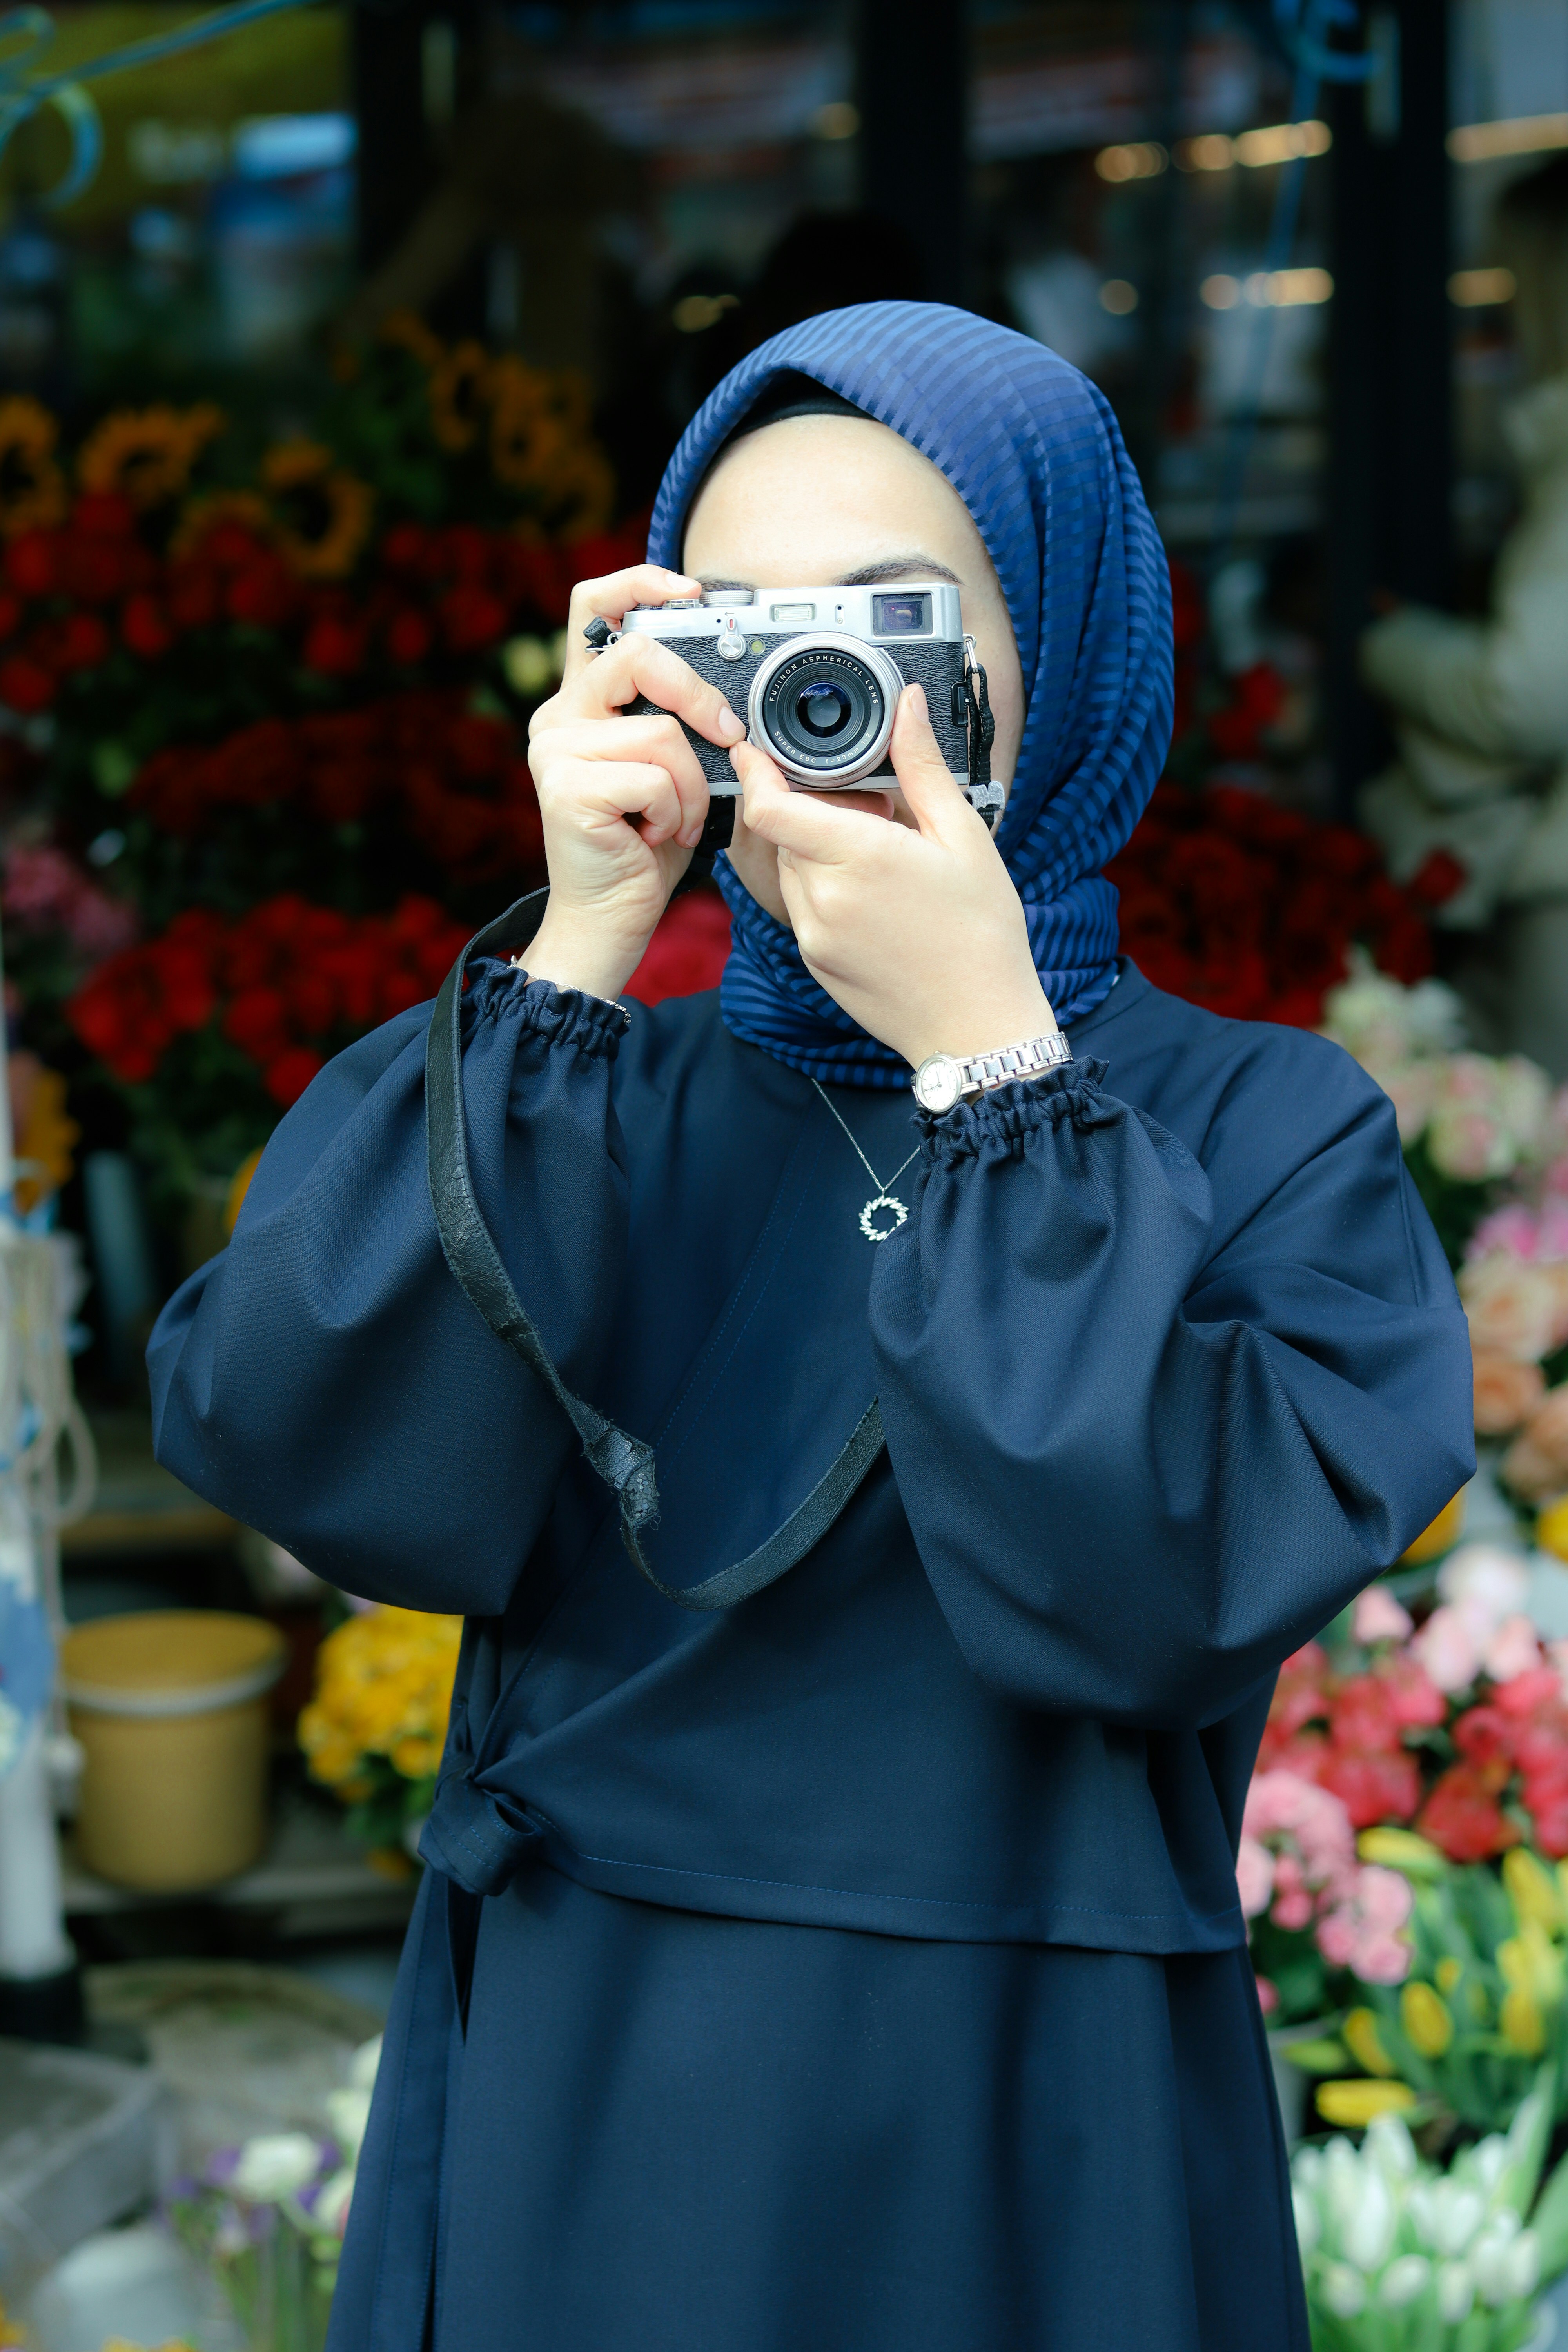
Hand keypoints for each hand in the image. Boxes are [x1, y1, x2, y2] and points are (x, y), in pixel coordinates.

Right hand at [524, 566, 745, 1000]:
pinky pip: (655, 775)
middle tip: (728, 734)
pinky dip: (677, 811)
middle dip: (699, 693)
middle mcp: (558, 716)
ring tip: (678, 820)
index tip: (691, 590)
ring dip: (693, 783)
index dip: (639, 581)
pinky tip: (660, 837)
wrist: (607, 921)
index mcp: (580, 701)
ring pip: (660, 730)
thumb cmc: (644, 846)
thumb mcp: (670, 769)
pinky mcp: (566, 788)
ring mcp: (555, 751)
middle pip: (636, 653)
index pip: (592, 606)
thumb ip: (678, 719)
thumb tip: (731, 685)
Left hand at [733, 683, 1053, 1068]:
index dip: (755, 773)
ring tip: (883, 860)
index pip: (769, 808)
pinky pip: (804, 908)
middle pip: (786, 833)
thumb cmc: (982, 932)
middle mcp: (823, 897)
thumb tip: (907, 704)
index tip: (755, 751)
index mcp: (859, 857)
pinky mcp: (815, 961)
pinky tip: (878, 901)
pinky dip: (826, 889)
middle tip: (875, 811)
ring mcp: (814, 935)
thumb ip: (923, 767)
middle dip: (815, 810)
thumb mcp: (964, 837)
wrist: (979, 1026)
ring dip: (820, 851)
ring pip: (793, 870)